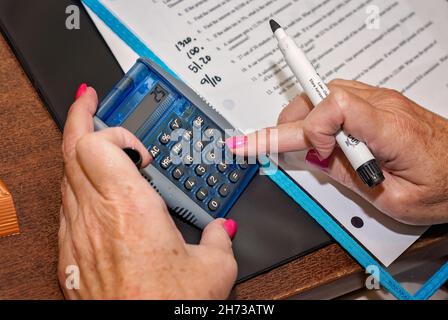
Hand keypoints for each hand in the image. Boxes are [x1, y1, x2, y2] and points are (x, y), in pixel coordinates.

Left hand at [59, 85, 237, 298]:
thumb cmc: (166, 305)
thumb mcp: (212, 268)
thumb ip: (219, 237)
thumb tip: (222, 228)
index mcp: (131, 207)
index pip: (99, 144)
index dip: (114, 132)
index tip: (135, 141)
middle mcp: (97, 215)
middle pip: (72, 148)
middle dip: (79, 117)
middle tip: (88, 101)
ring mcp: (78, 233)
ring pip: (64, 173)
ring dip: (77, 151)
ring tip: (91, 140)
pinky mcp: (71, 253)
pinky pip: (65, 204)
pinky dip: (76, 184)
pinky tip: (91, 188)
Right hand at [227, 79, 447, 225]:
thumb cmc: (445, 185)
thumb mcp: (394, 199)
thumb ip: (349, 176)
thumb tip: (313, 158)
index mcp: (391, 130)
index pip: (337, 105)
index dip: (312, 128)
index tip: (306, 154)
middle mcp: (383, 106)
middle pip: (320, 96)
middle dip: (287, 123)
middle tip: (259, 145)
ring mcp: (380, 101)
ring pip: (323, 93)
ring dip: (299, 117)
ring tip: (284, 142)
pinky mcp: (377, 104)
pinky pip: (335, 98)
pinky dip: (315, 115)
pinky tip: (312, 135)